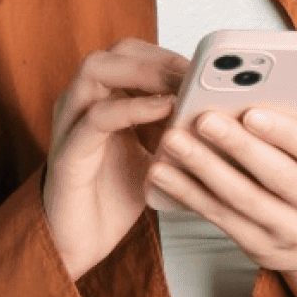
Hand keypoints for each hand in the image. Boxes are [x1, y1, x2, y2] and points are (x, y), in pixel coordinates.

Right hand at [43, 40, 188, 279]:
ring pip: (97, 71)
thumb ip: (178, 131)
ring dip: (144, 72)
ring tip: (183, 86)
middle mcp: (81, 103)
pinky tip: (165, 108)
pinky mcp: (67, 152)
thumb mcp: (157, 155)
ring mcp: (70, 123)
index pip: (134, 55)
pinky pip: (96, 117)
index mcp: (102, 99)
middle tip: (198, 73)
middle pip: (115, 53)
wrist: (82, 243)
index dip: (170, 55)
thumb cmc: (115, 196)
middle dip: (160, 57)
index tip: (206, 69)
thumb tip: (228, 116)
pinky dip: (132, 107)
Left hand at [144, 108, 296, 296]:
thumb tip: (251, 86)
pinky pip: (220, 218)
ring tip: (174, 141)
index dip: (286, 132)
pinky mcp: (259, 247)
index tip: (251, 112)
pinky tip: (164, 172)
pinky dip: (188, 193)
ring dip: (203, 168)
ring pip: (242, 199)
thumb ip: (294, 116)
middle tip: (202, 119)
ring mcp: (291, 231)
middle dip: (237, 145)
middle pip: (277, 175)